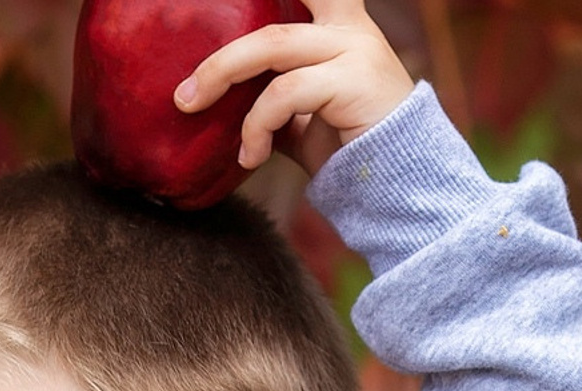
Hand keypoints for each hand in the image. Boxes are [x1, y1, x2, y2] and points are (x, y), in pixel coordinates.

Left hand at [173, 0, 414, 173]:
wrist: (398, 182)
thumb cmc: (347, 147)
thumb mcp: (301, 115)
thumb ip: (270, 96)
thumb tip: (217, 101)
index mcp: (336, 25)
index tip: (220, 1)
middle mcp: (347, 27)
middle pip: (270, 21)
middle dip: (220, 56)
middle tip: (184, 95)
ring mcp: (354, 49)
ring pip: (272, 46)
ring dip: (224, 77)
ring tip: (196, 110)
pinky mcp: (353, 80)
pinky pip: (285, 93)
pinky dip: (257, 125)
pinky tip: (251, 156)